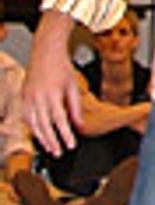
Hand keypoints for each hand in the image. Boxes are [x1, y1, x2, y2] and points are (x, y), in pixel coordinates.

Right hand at [21, 11, 84, 155]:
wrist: (45, 52)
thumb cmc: (61, 67)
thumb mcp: (73, 87)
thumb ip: (76, 107)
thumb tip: (80, 125)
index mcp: (53, 95)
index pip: (60, 121)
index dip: (65, 135)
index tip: (71, 145)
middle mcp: (38, 98)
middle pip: (44, 126)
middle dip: (52, 141)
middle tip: (59, 152)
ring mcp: (28, 98)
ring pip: (33, 124)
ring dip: (41, 138)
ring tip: (50, 148)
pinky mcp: (23, 97)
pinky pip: (26, 117)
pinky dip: (32, 127)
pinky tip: (38, 134)